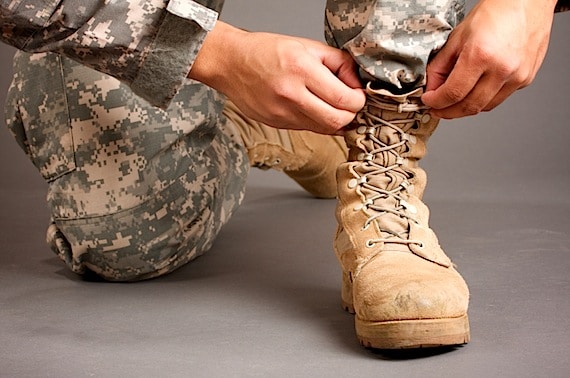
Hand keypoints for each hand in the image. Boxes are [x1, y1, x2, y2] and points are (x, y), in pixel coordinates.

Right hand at [189, 22, 364, 133]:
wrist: (230, 63)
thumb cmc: (266, 51)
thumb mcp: (307, 45)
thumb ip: (338, 62)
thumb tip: (357, 82)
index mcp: (301, 69)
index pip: (344, 99)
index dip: (359, 100)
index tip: (358, 93)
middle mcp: (291, 94)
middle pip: (337, 121)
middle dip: (351, 114)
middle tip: (350, 103)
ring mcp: (282, 113)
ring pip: (324, 129)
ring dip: (336, 120)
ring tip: (334, 105)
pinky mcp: (277, 124)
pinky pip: (308, 129)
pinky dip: (318, 122)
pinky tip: (317, 109)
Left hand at [422, 0, 557, 118]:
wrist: (527, 2)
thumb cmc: (494, 13)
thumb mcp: (457, 37)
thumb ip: (440, 66)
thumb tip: (431, 88)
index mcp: (481, 55)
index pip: (453, 93)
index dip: (436, 102)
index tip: (428, 101)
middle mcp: (502, 69)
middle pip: (469, 106)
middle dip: (448, 112)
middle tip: (437, 109)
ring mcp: (517, 76)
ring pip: (485, 107)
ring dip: (465, 108)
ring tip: (453, 101)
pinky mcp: (526, 79)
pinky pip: (499, 98)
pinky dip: (483, 99)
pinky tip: (474, 90)